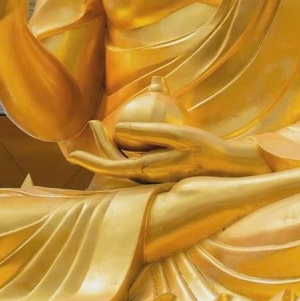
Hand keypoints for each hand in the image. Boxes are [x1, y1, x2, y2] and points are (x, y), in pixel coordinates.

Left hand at [68, 120, 269, 183]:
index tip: (71, 150)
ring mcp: (153, 175)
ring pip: (123, 162)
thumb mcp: (179, 136)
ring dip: (111, 145)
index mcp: (148, 171)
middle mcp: (147, 177)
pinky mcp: (161, 170)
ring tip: (102, 124)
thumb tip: (117, 129)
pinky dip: (126, 147)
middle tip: (90, 123)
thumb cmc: (205, 148)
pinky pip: (136, 160)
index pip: (111, 166)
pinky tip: (128, 132)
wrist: (228, 165)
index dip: (90, 158)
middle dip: (99, 145)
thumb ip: (148, 133)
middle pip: (114, 163)